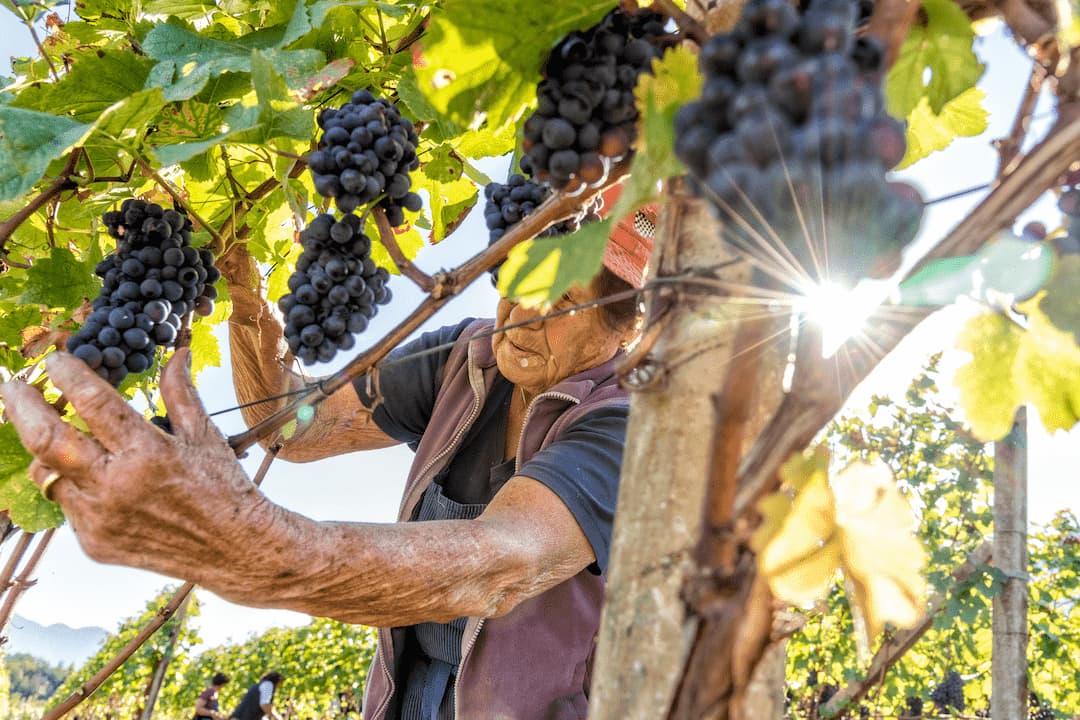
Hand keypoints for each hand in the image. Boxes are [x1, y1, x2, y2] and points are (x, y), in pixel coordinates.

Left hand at [0, 349, 278, 587]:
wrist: (235, 550)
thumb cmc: (224, 488)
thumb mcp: (205, 435)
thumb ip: (180, 392)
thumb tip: (176, 352)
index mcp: (149, 453)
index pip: (94, 403)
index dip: (68, 375)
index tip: (55, 359)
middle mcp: (118, 487)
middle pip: (46, 441)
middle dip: (21, 407)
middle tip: (11, 386)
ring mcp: (101, 519)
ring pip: (48, 475)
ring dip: (46, 450)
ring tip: (52, 433)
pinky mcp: (94, 543)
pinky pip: (67, 505)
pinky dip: (73, 484)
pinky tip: (92, 476)